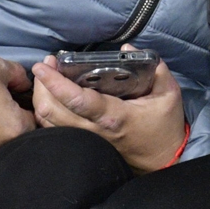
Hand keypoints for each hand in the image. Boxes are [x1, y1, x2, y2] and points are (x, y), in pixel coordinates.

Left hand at [30, 46, 187, 171]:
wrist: (164, 160)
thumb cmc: (165, 126)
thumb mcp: (169, 93)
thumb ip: (155, 68)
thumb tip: (128, 49)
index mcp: (114, 117)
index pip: (77, 100)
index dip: (56, 83)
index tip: (44, 66)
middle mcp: (94, 130)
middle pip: (52, 111)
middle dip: (42, 86)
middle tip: (46, 64)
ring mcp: (85, 140)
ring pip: (48, 123)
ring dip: (40, 98)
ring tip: (45, 77)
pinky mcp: (83, 144)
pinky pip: (54, 130)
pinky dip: (46, 112)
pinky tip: (50, 97)